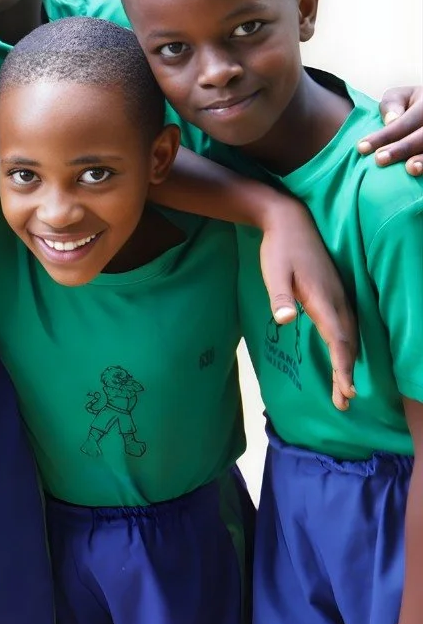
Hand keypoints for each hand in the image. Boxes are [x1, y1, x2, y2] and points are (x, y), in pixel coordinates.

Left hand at [258, 199, 357, 408]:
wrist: (289, 221)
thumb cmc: (279, 248)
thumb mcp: (274, 271)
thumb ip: (280, 297)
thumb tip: (286, 320)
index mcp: (324, 298)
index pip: (339, 339)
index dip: (343, 366)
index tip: (346, 390)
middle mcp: (337, 300)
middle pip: (348, 343)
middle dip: (347, 373)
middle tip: (343, 402)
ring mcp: (338, 296)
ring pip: (350, 335)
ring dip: (349, 362)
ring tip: (344, 388)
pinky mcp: (334, 293)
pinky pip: (346, 325)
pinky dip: (347, 346)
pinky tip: (343, 355)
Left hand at [358, 86, 422, 176]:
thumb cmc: (409, 105)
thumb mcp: (400, 97)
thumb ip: (392, 104)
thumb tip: (392, 120)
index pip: (406, 121)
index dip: (385, 135)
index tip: (362, 148)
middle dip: (402, 148)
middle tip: (379, 159)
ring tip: (411, 170)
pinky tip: (419, 174)